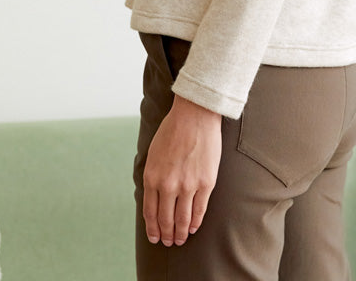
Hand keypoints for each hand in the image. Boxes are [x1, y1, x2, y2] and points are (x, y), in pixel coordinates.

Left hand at [143, 94, 221, 246]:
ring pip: (183, 219)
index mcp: (152, 177)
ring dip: (181, 233)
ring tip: (180, 239)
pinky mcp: (206, 183)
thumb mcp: (153, 153)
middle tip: (169, 242)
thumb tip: (154, 197)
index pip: (150, 212)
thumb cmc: (173, 130)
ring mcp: (188, 186)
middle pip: (166, 220)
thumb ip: (153, 176)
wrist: (194, 115)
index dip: (153, 228)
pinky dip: (195, 222)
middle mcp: (168, 185)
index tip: (155, 237)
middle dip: (166, 234)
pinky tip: (193, 227)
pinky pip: (199, 210)